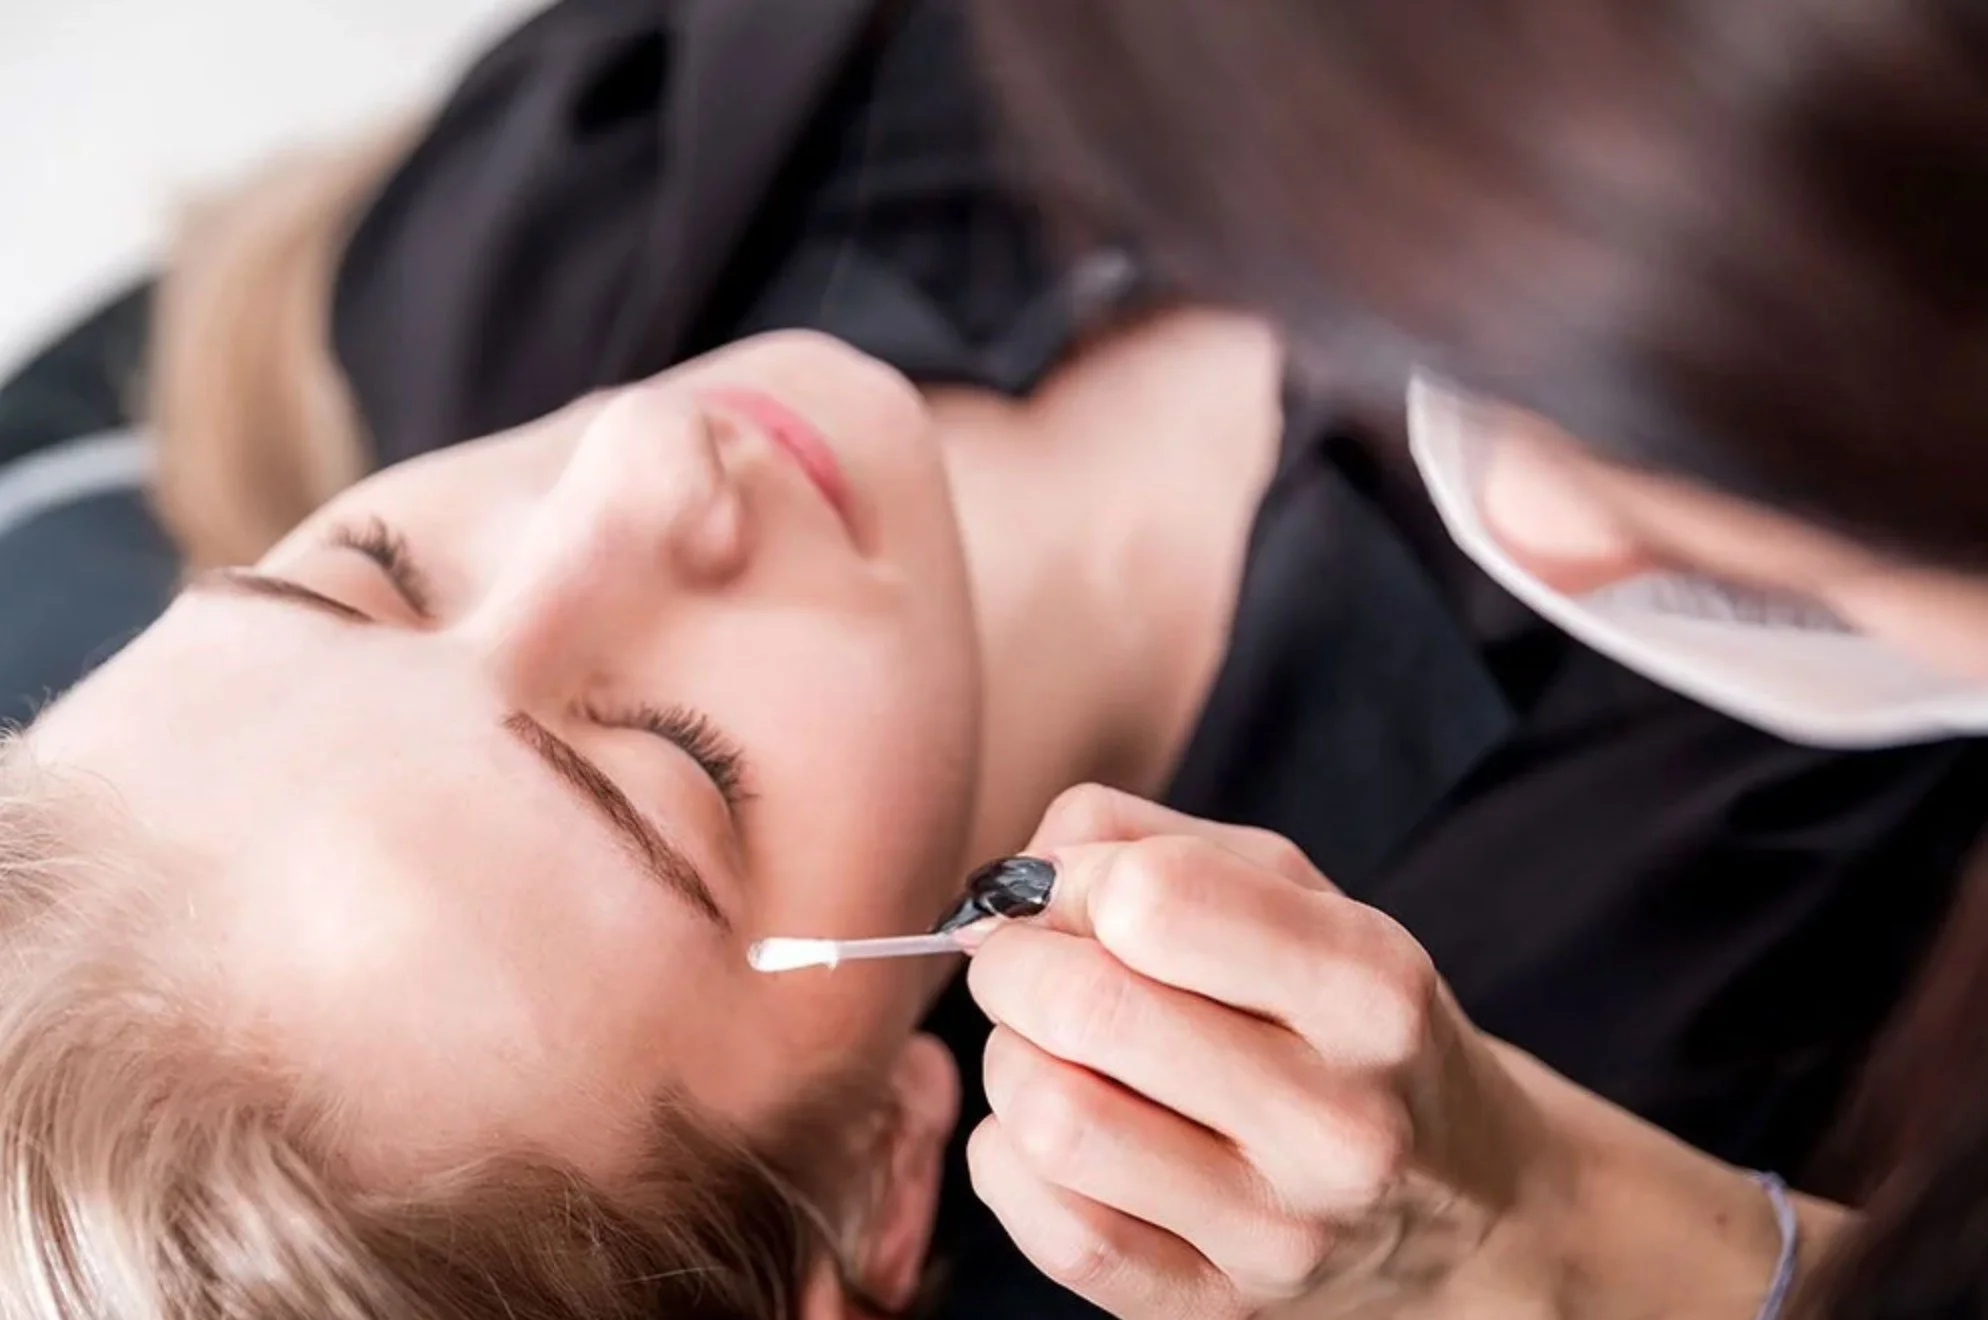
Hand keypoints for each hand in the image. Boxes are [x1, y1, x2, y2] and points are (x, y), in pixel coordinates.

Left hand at [965, 786, 1560, 1318]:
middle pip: (1086, 1008)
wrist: (1467, 1202)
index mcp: (1370, 989)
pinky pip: (1053, 1230)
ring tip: (1045, 1048)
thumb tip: (1013, 883)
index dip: (1074, 881)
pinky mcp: (1214, 1310)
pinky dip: (1010, 1162)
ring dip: (1011, 1063)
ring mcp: (1278, 1235)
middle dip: (1012, 964)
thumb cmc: (1342, 1018)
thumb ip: (1147, 844)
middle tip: (1022, 962)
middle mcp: (1338, 1121)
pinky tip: (1054, 1132)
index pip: (1155, 900)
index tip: (1070, 894)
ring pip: (1052, 1122)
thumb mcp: (1296, 893)